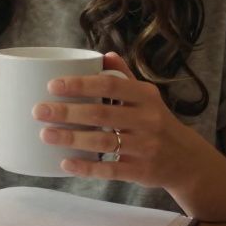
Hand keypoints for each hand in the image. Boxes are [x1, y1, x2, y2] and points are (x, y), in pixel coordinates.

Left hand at [34, 52, 204, 188]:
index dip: (81, 84)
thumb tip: (104, 54)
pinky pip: (110, 169)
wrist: (186, 160)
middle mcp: (148, 120)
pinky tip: (66, 162)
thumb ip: (124, 77)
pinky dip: (87, 167)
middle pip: (102, 114)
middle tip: (39, 111)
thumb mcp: (147, 97)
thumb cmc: (157, 122)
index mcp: (145, 97)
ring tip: (45, 135)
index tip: (53, 85)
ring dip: (72, 139)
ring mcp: (145, 147)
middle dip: (67, 112)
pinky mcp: (141, 171)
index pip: (111, 85)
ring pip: (104, 142)